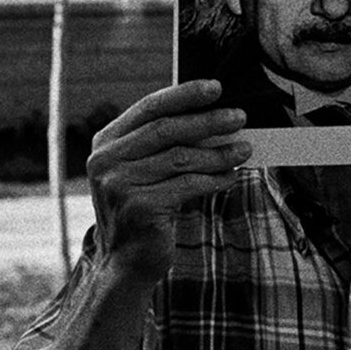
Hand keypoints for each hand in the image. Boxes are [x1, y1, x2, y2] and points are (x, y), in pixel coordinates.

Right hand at [86, 79, 250, 283]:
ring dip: (219, 153)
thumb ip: (166, 142)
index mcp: (106, 142)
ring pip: (181, 158)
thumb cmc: (144, 207)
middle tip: (240, 117)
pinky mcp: (139, 208)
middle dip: (208, 121)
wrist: (126, 262)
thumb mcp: (144, 169)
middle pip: (166, 130)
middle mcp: (106, 161)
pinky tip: (230, 177)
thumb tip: (216, 115)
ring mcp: (119, 185)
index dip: (184, 95)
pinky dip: (214, 179)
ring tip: (244, 150)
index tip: (215, 87)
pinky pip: (188, 185)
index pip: (149, 108)